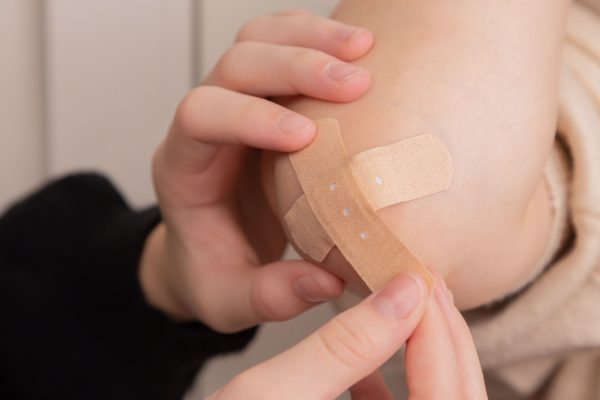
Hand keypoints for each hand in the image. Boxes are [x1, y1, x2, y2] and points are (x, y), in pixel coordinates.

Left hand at [140, 10, 373, 330]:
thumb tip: (327, 282)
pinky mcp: (265, 99)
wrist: (207, 250)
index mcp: (183, 169)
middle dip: (294, 66)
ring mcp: (234, 102)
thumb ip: (268, 297)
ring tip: (364, 47)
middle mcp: (203, 125)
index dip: (251, 118)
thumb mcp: (228, 301)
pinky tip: (357, 47)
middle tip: (356, 82)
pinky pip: (281, 46)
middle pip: (235, 64)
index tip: (305, 138)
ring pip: (258, 40)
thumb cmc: (213, 270)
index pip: (200, 117)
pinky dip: (316, 37)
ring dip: (309, 37)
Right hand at [208, 274, 487, 399]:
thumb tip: (405, 292)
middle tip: (422, 284)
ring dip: (424, 353)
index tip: (418, 279)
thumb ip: (342, 345)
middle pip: (454, 398)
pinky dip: (392, 386)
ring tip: (404, 305)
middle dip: (443, 337)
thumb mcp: (267, 392)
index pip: (444, 396)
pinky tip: (366, 365)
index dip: (436, 332)